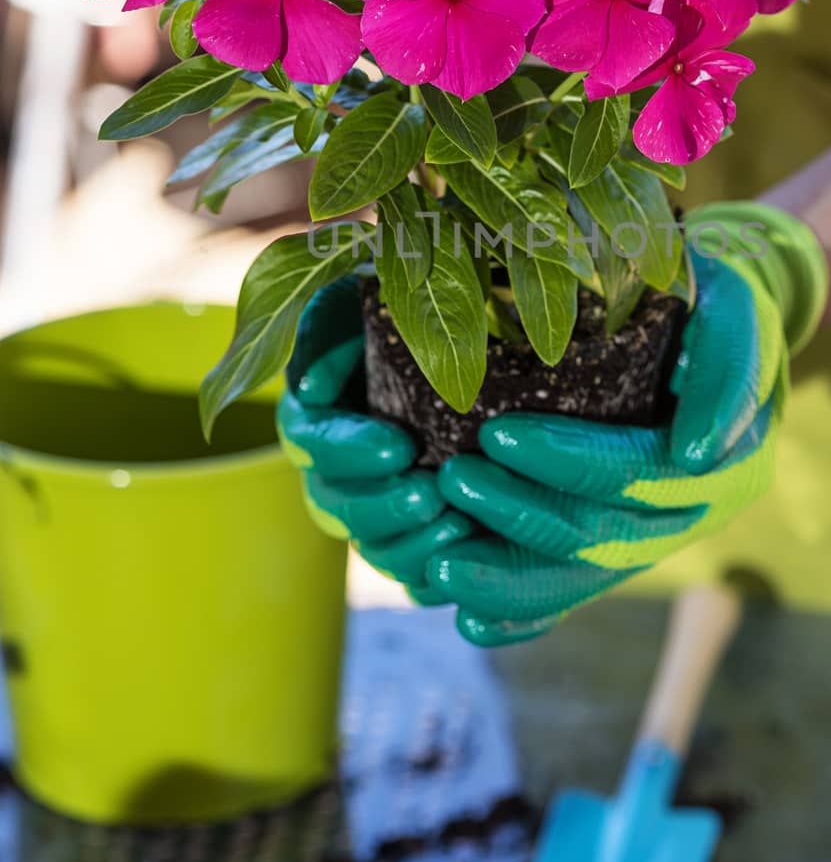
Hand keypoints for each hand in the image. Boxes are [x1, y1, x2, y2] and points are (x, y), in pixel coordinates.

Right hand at [278, 274, 473, 600]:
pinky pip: (414, 574)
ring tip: (456, 525)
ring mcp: (375, 504)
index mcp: (317, 408)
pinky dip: (437, 575)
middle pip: (334, 506)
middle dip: (379, 506)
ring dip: (409, 544)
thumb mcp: (378, 286)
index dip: (346, 450)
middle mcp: (337, 465)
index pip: (310, 440)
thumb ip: (342, 309)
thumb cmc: (428, 300)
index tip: (397, 444)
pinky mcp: (418, 535)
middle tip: (430, 491)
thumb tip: (323, 369)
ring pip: (372, 547)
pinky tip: (471, 562)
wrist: (489, 335)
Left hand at [429, 204, 827, 645]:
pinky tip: (471, 625)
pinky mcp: (622, 550)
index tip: (497, 436)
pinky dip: (524, 614)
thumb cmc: (717, 311)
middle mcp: (694, 516)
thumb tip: (692, 453)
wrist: (718, 337)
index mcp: (728, 465)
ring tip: (438, 569)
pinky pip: (573, 594)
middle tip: (451, 480)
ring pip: (581, 576)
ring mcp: (655, 539)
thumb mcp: (735, 317)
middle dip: (520, 515)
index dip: (569, 460)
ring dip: (508, 578)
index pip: (639, 471)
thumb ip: (726, 373)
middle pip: (602, 533)